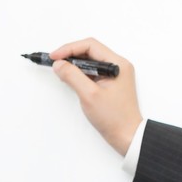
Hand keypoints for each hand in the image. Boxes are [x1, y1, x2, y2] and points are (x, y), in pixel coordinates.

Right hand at [45, 37, 141, 154]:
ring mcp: (115, 74)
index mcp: (118, 64)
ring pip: (90, 61)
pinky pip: (93, 71)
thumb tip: (59, 64)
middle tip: (54, 62)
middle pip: (90, 51)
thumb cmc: (114, 117)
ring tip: (60, 70)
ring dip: (74, 64)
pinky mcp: (110, 82)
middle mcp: (118, 65)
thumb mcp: (89, 95)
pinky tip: (70, 78)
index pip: (90, 45)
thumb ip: (72, 76)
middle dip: (70, 55)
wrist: (127, 135)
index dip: (69, 49)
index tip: (55, 57)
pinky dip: (80, 73)